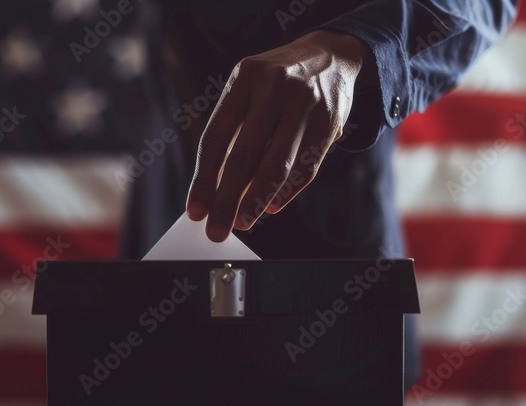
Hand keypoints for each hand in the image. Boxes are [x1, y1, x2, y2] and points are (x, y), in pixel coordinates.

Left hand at [185, 30, 365, 241]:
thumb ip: (233, 130)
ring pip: (276, 166)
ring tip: (242, 222)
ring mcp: (305, 104)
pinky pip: (305, 168)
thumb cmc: (276, 82)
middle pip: (243, 157)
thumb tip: (214, 188)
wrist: (330, 56)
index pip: (215, 137)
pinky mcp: (329, 123)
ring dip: (256, 202)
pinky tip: (271, 207)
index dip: (203, 179)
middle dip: (227, 200)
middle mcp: (274, 88)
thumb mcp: (249, 89)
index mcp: (244, 78)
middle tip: (216, 229)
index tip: (195, 210)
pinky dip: (286, 192)